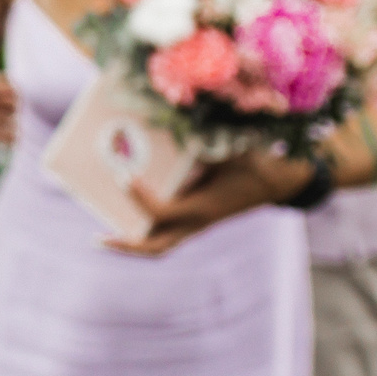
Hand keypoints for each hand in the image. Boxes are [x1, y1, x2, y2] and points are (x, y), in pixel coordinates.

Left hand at [112, 153, 304, 257]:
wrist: (278, 181)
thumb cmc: (252, 163)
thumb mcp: (228, 152)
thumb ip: (200, 146)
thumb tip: (169, 127)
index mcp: (204, 209)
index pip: (162, 213)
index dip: (139, 197)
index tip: (123, 174)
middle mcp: (196, 222)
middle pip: (156, 247)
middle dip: (126, 246)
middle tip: (98, 239)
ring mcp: (196, 224)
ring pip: (159, 243)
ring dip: (132, 239)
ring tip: (105, 231)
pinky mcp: (196, 218)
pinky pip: (166, 228)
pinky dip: (146, 223)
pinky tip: (130, 207)